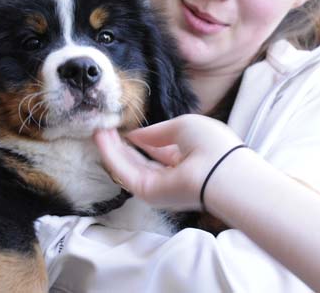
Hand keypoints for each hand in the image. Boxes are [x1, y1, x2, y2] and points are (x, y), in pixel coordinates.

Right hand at [94, 114, 241, 210]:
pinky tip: (101, 139)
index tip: (123, 127)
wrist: (221, 172)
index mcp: (186, 158)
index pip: (158, 149)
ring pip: (130, 167)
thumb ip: (157, 132)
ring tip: (98, 130)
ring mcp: (159, 186)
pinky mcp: (149, 193)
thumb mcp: (184, 126)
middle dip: (121, 144)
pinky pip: (126, 173)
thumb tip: (137, 135)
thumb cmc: (211, 145)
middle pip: (140, 160)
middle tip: (104, 128)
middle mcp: (171, 175)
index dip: (140, 138)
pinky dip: (112, 155)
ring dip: (112, 149)